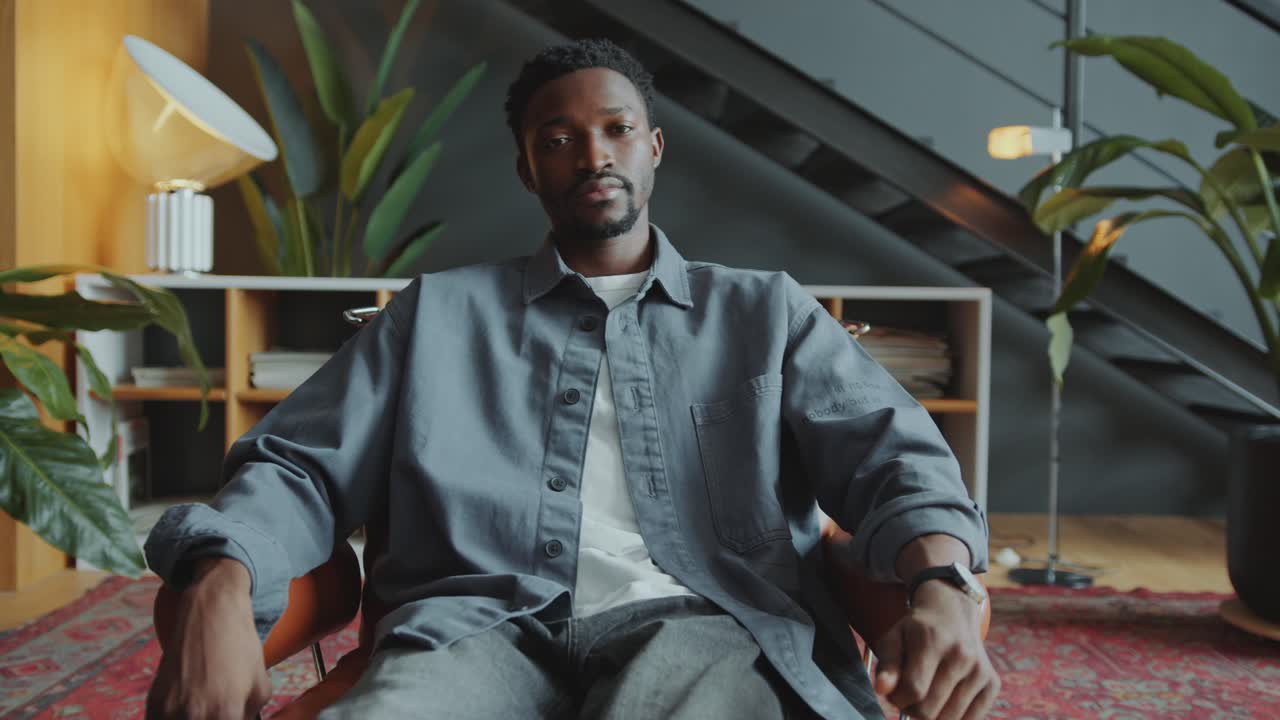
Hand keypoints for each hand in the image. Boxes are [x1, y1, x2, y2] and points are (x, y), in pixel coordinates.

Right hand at [147, 559, 271, 719]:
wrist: (211, 613)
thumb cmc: (240, 647)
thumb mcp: (261, 685)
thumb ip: (252, 715)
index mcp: (226, 713)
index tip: (230, 716)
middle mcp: (195, 715)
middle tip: (217, 712)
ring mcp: (170, 710)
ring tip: (201, 709)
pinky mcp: (153, 703)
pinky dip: (172, 719)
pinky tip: (185, 709)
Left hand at [871, 580, 998, 719]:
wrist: (953, 615)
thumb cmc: (916, 631)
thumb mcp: (894, 638)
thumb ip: (887, 665)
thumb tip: (882, 689)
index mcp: (932, 639)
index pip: (913, 689)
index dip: (897, 699)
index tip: (894, 693)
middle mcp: (961, 654)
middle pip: (929, 710)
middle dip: (912, 709)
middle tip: (909, 694)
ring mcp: (980, 670)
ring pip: (948, 719)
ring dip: (931, 715)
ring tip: (926, 696)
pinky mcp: (992, 683)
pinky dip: (953, 717)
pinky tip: (945, 699)